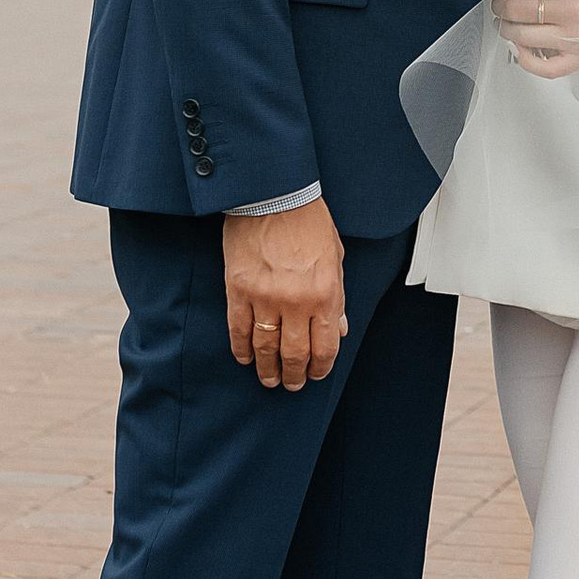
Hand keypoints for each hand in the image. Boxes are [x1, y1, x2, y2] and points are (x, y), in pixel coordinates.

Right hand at [222, 198, 347, 388]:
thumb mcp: (335, 257)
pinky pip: (239, 330)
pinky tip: (245, 358)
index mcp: (326, 293)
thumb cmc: (308, 220)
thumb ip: (337, 296)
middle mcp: (296, 302)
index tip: (316, 374)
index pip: (325, 346)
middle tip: (292, 384)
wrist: (273, 194)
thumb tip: (339, 328)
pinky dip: (242, 349)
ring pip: (265, 348)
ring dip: (267, 369)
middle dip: (294, 375)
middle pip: (295, 354)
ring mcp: (265, 298)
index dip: (320, 367)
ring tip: (269, 379)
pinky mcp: (239, 290)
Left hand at [487, 0, 578, 79]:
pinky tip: (521, 49)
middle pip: (516, 10)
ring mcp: (571, 37)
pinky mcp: (576, 58)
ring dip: (506, 30)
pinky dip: (526, 60)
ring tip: (506, 25)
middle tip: (499, 5)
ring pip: (522, 36)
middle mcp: (568, 11)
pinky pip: (543, 66)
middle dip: (500, 7)